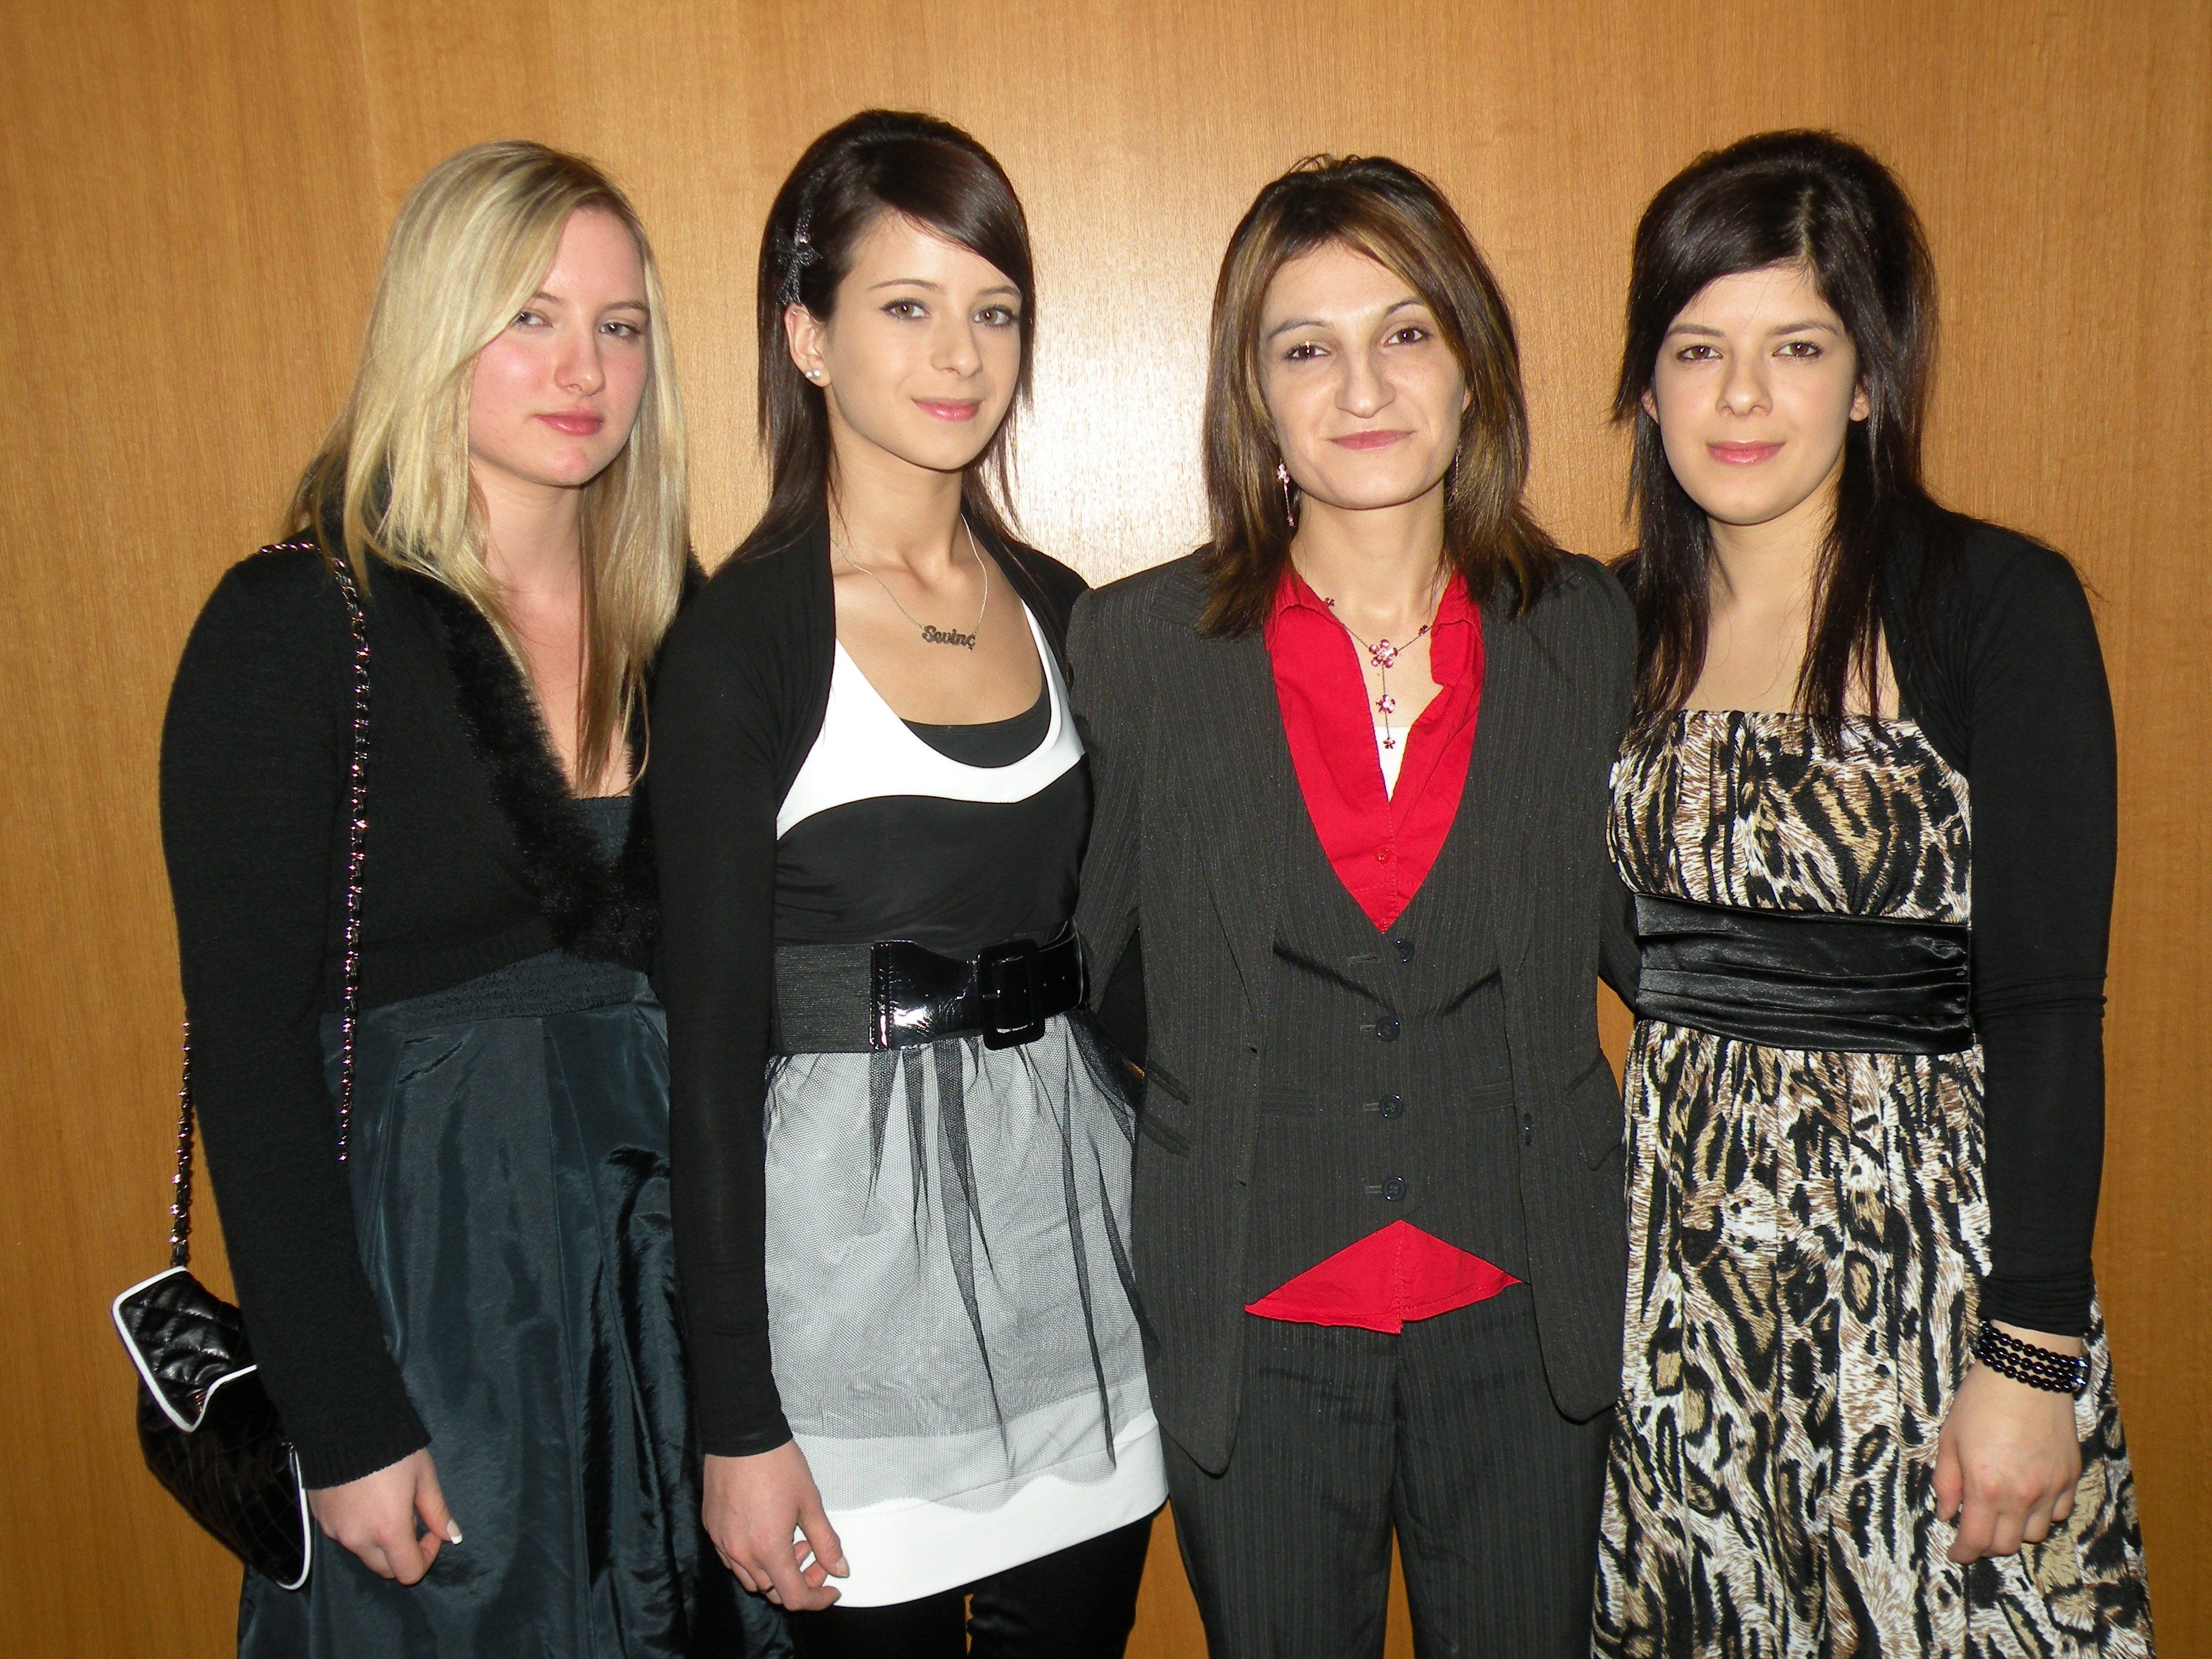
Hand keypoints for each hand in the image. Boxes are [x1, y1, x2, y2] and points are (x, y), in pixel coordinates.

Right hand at [306, 1448, 458, 1583]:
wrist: (343, 1426)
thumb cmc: (392, 1449)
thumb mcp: (423, 1476)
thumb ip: (436, 1510)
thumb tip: (451, 1536)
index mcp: (388, 1530)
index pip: (408, 1572)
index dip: (426, 1557)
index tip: (429, 1531)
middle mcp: (358, 1539)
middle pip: (384, 1568)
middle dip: (402, 1553)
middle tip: (409, 1518)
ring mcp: (335, 1531)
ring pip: (363, 1553)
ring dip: (379, 1541)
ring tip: (386, 1504)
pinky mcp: (320, 1520)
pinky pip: (344, 1536)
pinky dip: (359, 1528)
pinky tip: (364, 1500)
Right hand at [703, 1441, 847, 1611]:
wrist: (741, 1435)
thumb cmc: (778, 1465)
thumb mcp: (810, 1502)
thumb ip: (826, 1541)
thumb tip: (841, 1569)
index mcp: (769, 1550)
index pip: (794, 1597)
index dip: (817, 1599)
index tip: (832, 1587)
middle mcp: (741, 1554)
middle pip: (772, 1592)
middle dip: (798, 1580)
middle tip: (813, 1552)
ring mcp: (722, 1543)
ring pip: (751, 1578)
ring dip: (775, 1571)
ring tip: (791, 1540)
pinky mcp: (712, 1530)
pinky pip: (732, 1560)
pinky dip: (753, 1558)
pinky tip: (766, 1532)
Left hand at [1934, 1324, 2083, 1561]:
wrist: (2026, 1371)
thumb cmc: (1981, 1400)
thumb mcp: (1950, 1439)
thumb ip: (1947, 1482)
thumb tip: (1947, 1514)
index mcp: (1986, 1487)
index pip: (1976, 1540)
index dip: (1963, 1553)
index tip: (1956, 1553)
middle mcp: (2022, 1495)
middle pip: (2007, 1544)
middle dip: (1986, 1544)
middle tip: (1974, 1530)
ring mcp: (2051, 1488)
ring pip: (2036, 1533)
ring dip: (2016, 1529)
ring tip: (2001, 1510)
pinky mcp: (2071, 1476)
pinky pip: (2060, 1512)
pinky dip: (2043, 1513)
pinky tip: (2029, 1496)